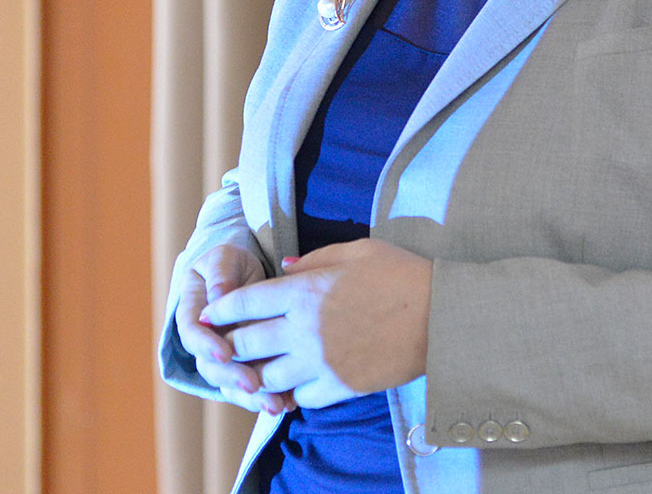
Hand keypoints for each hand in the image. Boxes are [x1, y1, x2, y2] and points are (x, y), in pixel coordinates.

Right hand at [174, 244, 296, 415]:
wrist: (245, 274)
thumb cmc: (230, 262)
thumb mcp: (225, 258)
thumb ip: (220, 273)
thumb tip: (219, 294)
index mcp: (192, 313)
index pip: (193, 334)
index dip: (206, 346)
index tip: (225, 353)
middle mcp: (204, 341)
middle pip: (210, 368)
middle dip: (232, 378)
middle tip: (254, 385)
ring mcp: (223, 358)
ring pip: (230, 385)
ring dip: (251, 398)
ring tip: (275, 405)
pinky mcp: (243, 367)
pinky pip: (251, 388)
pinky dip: (267, 397)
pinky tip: (288, 404)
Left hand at [200, 238, 431, 408]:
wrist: (441, 316)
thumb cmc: (401, 274)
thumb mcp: (355, 252)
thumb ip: (312, 260)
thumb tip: (283, 269)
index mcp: (304, 291)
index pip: (243, 303)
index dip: (220, 309)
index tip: (210, 313)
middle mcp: (304, 329)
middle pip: (244, 344)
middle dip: (231, 343)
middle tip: (228, 343)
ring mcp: (320, 362)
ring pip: (265, 378)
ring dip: (258, 373)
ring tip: (259, 367)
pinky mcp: (340, 387)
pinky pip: (300, 398)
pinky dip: (293, 391)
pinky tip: (299, 381)